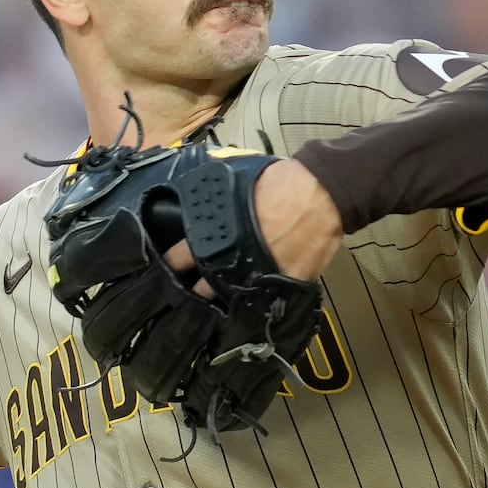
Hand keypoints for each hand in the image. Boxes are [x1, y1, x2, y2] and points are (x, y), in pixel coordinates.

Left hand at [165, 157, 342, 291]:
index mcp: (213, 236)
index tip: (167, 270)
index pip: (179, 257)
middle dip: (194, 293)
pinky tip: (253, 307)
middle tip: (190, 294)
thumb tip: (206, 196)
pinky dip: (259, 304)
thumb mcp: (234, 180)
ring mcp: (256, 279)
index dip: (171, 265)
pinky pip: (265, 303)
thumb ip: (217, 198)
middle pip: (200, 290)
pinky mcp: (282, 287)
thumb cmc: (279, 182)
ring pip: (230, 303)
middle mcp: (229, 262)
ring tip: (220, 306)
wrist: (320, 193)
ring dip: (224, 303)